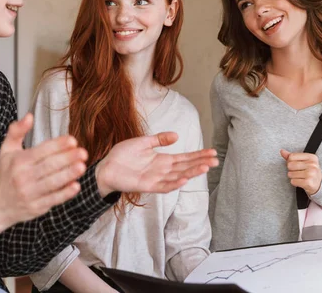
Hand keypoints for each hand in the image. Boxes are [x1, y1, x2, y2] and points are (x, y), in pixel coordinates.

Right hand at [0, 113, 87, 252]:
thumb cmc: (4, 175)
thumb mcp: (6, 150)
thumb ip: (17, 131)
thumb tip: (29, 116)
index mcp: (18, 161)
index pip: (41, 151)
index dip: (58, 145)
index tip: (72, 140)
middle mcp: (23, 177)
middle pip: (49, 166)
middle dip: (67, 158)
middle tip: (83, 152)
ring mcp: (30, 193)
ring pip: (52, 183)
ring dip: (69, 174)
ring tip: (82, 166)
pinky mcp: (36, 207)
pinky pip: (53, 199)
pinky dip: (65, 193)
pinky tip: (76, 186)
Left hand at [95, 132, 218, 196]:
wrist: (106, 166)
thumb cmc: (122, 155)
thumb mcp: (142, 142)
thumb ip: (159, 139)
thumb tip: (177, 135)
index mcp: (162, 160)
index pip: (184, 158)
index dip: (198, 155)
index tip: (212, 152)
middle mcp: (162, 170)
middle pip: (185, 167)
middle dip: (200, 163)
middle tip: (215, 160)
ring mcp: (156, 179)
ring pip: (178, 176)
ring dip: (191, 172)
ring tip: (205, 167)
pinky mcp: (147, 185)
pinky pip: (164, 186)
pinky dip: (174, 183)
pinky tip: (184, 179)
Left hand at [281, 149, 321, 195]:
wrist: (319, 184)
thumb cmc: (309, 171)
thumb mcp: (303, 162)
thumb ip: (292, 156)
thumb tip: (282, 151)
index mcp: (311, 157)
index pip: (291, 156)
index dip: (290, 162)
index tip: (297, 165)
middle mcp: (312, 164)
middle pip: (290, 165)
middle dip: (291, 170)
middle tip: (299, 172)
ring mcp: (311, 174)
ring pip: (290, 174)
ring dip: (293, 177)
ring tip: (300, 177)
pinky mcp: (308, 182)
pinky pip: (293, 181)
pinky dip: (295, 183)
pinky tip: (301, 182)